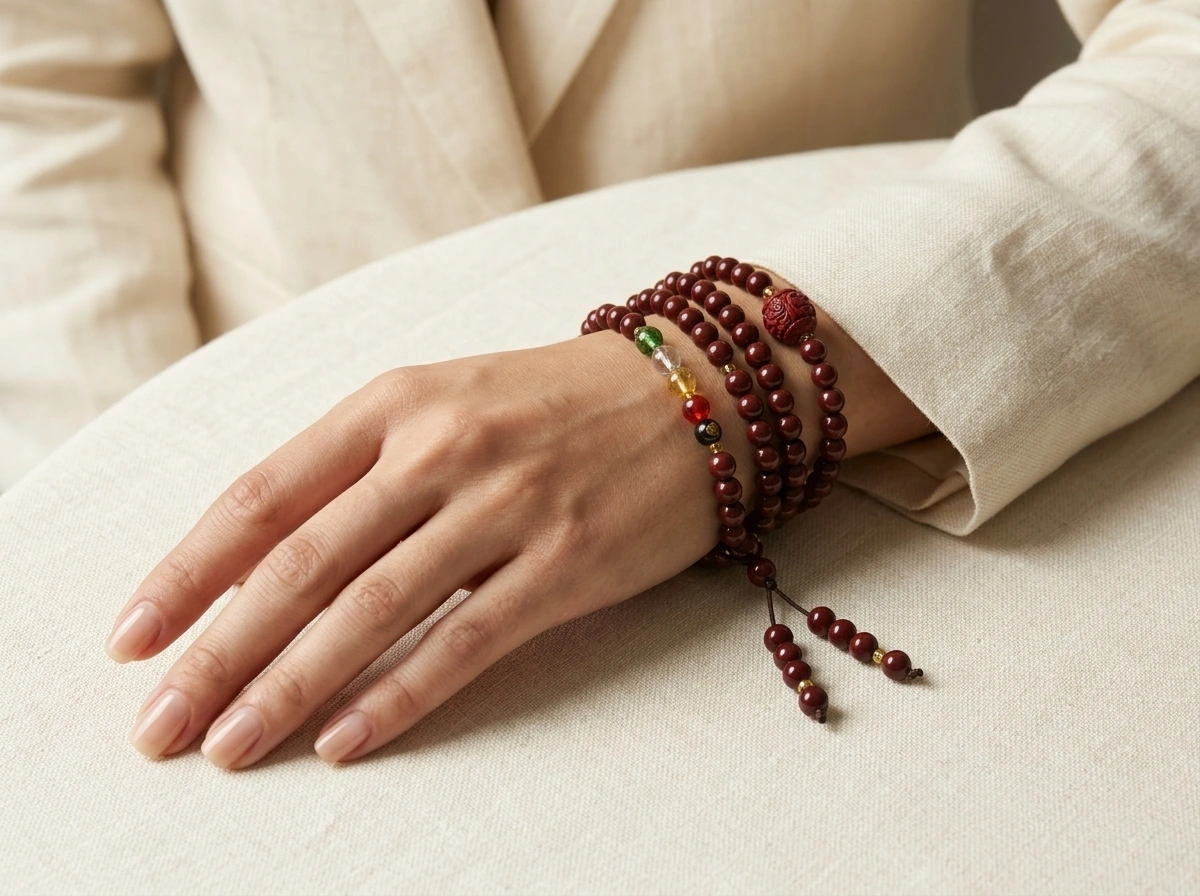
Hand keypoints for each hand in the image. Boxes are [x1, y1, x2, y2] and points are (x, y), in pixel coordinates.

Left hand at [104, 329, 753, 767]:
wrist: (691, 390)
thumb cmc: (553, 401)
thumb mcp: (445, 399)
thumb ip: (359, 464)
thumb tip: (261, 563)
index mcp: (396, 401)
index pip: (264, 492)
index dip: (188, 572)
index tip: (132, 636)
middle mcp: (442, 447)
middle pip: (301, 563)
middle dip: (218, 652)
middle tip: (160, 725)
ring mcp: (506, 504)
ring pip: (371, 606)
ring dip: (289, 686)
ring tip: (230, 746)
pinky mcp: (567, 561)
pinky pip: (464, 639)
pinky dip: (397, 695)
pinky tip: (344, 741)